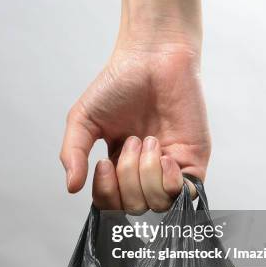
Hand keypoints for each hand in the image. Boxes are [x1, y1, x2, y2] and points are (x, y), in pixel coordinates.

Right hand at [60, 37, 210, 196]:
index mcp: (118, 168)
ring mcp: (170, 169)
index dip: (106, 194)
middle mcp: (144, 173)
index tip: (102, 164)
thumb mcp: (84, 119)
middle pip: (135, 208)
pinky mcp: (193, 161)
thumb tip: (72, 187)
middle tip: (130, 142)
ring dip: (147, 175)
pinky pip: (186, 194)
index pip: (111, 205)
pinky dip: (171, 180)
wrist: (152, 57)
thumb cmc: (118, 84)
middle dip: (127, 178)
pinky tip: (165, 155)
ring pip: (159, 204)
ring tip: (147, 141)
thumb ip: (73, 153)